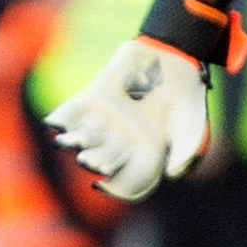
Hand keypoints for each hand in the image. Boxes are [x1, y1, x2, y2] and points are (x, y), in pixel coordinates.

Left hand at [45, 40, 213, 202]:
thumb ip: (187, 153)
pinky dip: (60, 119)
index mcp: (144, 156)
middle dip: (94, 162)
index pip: (125, 181)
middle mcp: (121, 143)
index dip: (115, 188)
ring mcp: (105, 121)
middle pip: (101, 161)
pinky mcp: (92, 98)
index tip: (104, 185)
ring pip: (83, 140)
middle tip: (88, 161)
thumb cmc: (187, 97)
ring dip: (73, 142)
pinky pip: (70, 113)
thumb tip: (170, 175)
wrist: (174, 58)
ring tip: (66, 143)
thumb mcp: (194, 128)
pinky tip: (52, 123)